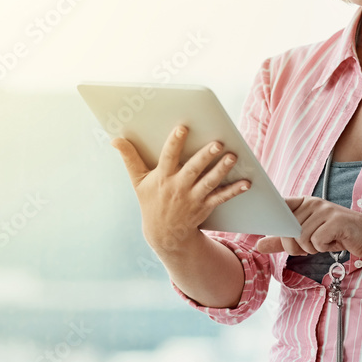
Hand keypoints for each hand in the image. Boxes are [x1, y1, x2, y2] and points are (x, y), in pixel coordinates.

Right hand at [111, 125, 250, 252]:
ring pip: (209, 182)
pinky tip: (246, 182)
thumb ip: (129, 158)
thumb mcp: (138, 181)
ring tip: (233, 156)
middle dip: (205, 156)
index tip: (182, 127)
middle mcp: (178, 187)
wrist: (165, 234)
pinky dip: (234, 190)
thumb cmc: (151, 201)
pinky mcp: (205, 206)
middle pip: (193, 169)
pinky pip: (221, 197)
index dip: (174, 143)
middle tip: (217, 143)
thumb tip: (115, 139)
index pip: (168, 157)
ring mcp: (193, 198)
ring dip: (221, 170)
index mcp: (162, 178)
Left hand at [253, 197, 361, 257]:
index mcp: (304, 203)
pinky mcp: (336, 221)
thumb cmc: (337, 235)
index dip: (274, 223)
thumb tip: (258, 245)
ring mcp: (325, 210)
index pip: (279, 209)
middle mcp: (313, 203)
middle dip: (297, 246)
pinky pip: (316, 241)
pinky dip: (323, 247)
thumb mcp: (307, 238)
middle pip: (288, 230)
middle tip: (312, 246)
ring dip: (312, 248)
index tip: (275, 232)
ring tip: (325, 243)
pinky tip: (334, 242)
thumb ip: (283, 240)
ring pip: (301, 237)